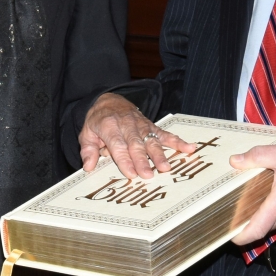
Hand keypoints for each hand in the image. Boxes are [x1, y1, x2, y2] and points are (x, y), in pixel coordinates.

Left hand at [79, 93, 195, 179]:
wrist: (109, 100)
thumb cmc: (98, 121)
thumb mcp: (86, 133)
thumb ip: (88, 150)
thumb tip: (89, 166)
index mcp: (109, 126)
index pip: (118, 145)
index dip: (124, 160)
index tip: (131, 173)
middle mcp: (127, 124)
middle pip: (136, 144)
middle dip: (143, 160)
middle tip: (148, 175)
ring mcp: (141, 124)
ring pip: (151, 140)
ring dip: (159, 154)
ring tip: (166, 167)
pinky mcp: (151, 125)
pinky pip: (164, 133)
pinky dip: (177, 141)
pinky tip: (189, 148)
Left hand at [229, 141, 275, 245]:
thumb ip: (256, 156)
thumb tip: (235, 161)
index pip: (256, 231)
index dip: (239, 237)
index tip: (227, 233)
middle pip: (260, 228)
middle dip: (245, 222)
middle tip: (231, 209)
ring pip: (270, 225)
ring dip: (259, 216)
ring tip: (249, 199)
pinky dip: (271, 213)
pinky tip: (267, 197)